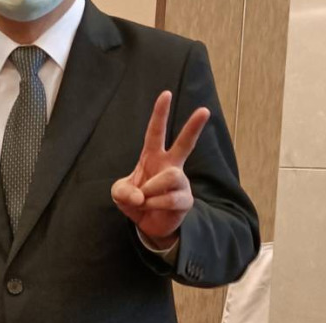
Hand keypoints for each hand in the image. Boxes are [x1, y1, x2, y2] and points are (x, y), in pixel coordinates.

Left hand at [111, 91, 209, 248]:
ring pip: (169, 177)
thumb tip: (140, 194)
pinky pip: (168, 199)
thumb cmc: (136, 200)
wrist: (149, 225)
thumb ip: (122, 191)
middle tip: (205, 110)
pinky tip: (151, 207)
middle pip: (184, 144)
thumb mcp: (120, 193)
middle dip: (194, 127)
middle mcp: (170, 166)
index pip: (156, 132)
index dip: (160, 114)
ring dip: (151, 189)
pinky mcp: (185, 199)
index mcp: (153, 157)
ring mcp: (180, 182)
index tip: (165, 94)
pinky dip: (153, 205)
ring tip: (144, 199)